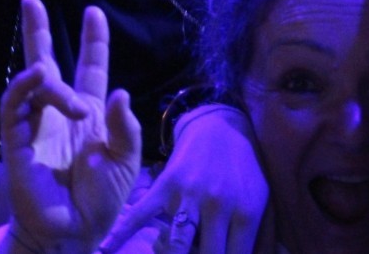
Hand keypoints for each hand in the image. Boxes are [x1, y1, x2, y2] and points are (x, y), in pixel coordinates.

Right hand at [0, 0, 140, 252]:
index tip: (94, 13)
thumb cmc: (102, 199)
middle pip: (47, 64)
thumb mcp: (127, 160)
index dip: (92, 41)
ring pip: (33, 84)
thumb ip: (126, 126)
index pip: (90, 69)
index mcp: (90, 115)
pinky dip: (23, 87)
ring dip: (46, 77)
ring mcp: (36, 126)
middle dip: (38, 32)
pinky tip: (34, 75)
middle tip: (30, 1)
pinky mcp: (15, 141)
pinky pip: (13, 106)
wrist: (74, 233)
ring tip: (60, 86)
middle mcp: (61, 114)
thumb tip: (121, 93)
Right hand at [102, 105, 272, 253]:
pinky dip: (121, 233)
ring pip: (176, 245)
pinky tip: (105, 250)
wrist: (220, 127)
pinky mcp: (165, 186)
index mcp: (245, 212)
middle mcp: (217, 205)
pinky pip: (140, 214)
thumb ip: (263, 240)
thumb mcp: (263, 201)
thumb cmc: (244, 172)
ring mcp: (188, 195)